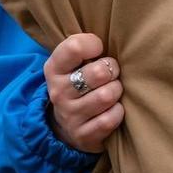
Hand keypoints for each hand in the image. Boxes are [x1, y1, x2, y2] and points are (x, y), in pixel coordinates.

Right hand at [44, 33, 123, 153]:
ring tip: (112, 91)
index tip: (99, 50)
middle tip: (112, 74)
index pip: (74, 47)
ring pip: (107, 96)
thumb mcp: (72, 64)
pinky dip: (118, 113)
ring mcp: (69, 115)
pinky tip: (112, 110)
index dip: (94, 45)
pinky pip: (110, 119)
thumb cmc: (79, 84)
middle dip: (113, 70)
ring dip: (117, 91)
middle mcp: (58, 92)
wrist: (66, 126)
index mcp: (54, 69)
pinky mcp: (83, 135)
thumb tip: (110, 37)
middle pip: (99, 72)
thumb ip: (84, 48)